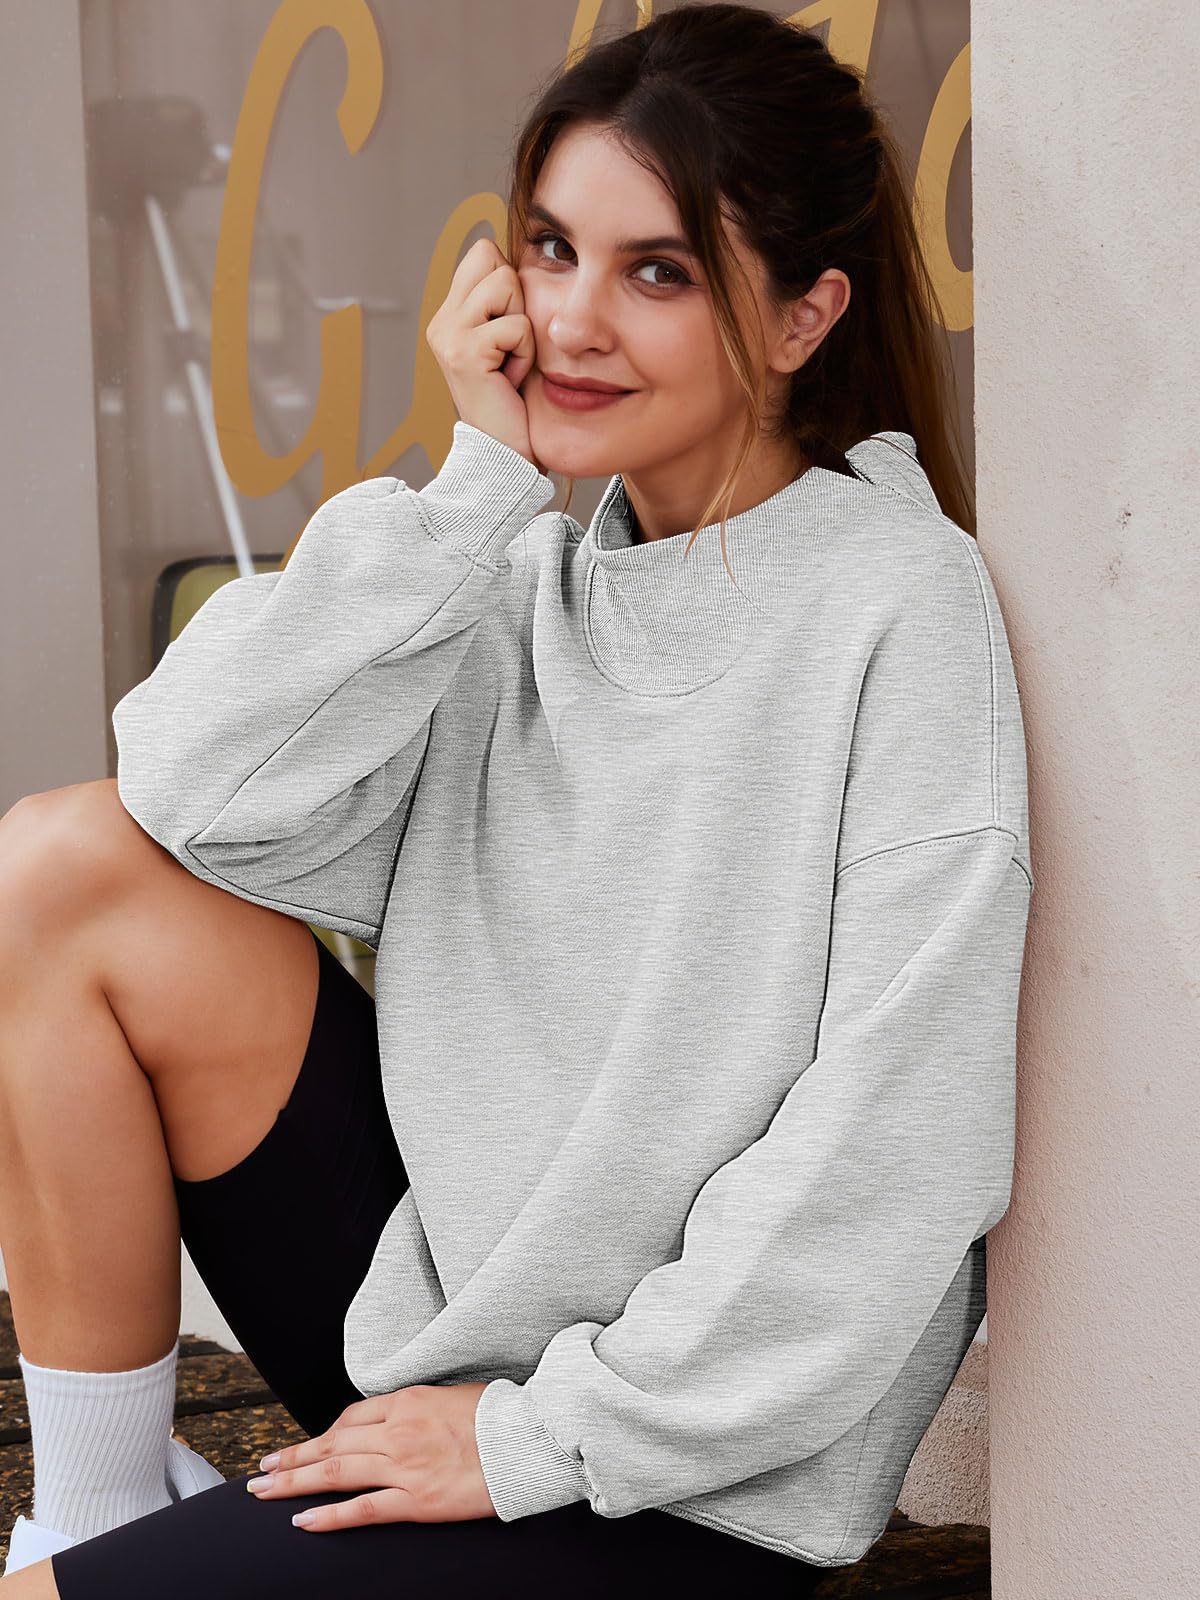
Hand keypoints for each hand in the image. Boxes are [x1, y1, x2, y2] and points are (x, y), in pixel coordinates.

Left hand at [244, 1382, 495, 1530]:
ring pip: (336, 1474)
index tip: (300, 1448)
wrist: (528, 1439)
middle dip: (291, 1459)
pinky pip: (363, 1510)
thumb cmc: (497, 1415)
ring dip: (294, 1482)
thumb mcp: (451, 1395)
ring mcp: (405, 1467)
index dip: (320, 1437)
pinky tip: (302, 1521)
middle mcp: (398, 1431)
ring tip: (264, 1491)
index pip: (350, 1419)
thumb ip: (417, 1408)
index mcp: (407, 1401)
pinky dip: (329, 1516)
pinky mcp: (417, 1501)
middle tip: (261, 1469)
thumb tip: (394, 1419)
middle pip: (332, 1446)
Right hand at [425, 236, 543, 470]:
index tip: (509, 331)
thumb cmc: (516, 404)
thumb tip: (524, 261)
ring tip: (510, 361)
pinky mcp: (465, 352)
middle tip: (509, 347)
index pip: (483, 252)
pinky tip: (510, 378)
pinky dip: (524, 352)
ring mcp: (449, 335)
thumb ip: (504, 305)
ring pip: (505, 283)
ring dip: (522, 325)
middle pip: (491, 256)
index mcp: (449, 316)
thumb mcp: (508, 344)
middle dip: (516, 298)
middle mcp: (442, 321)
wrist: (504, 456)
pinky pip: (517, 325)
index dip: (510, 281)